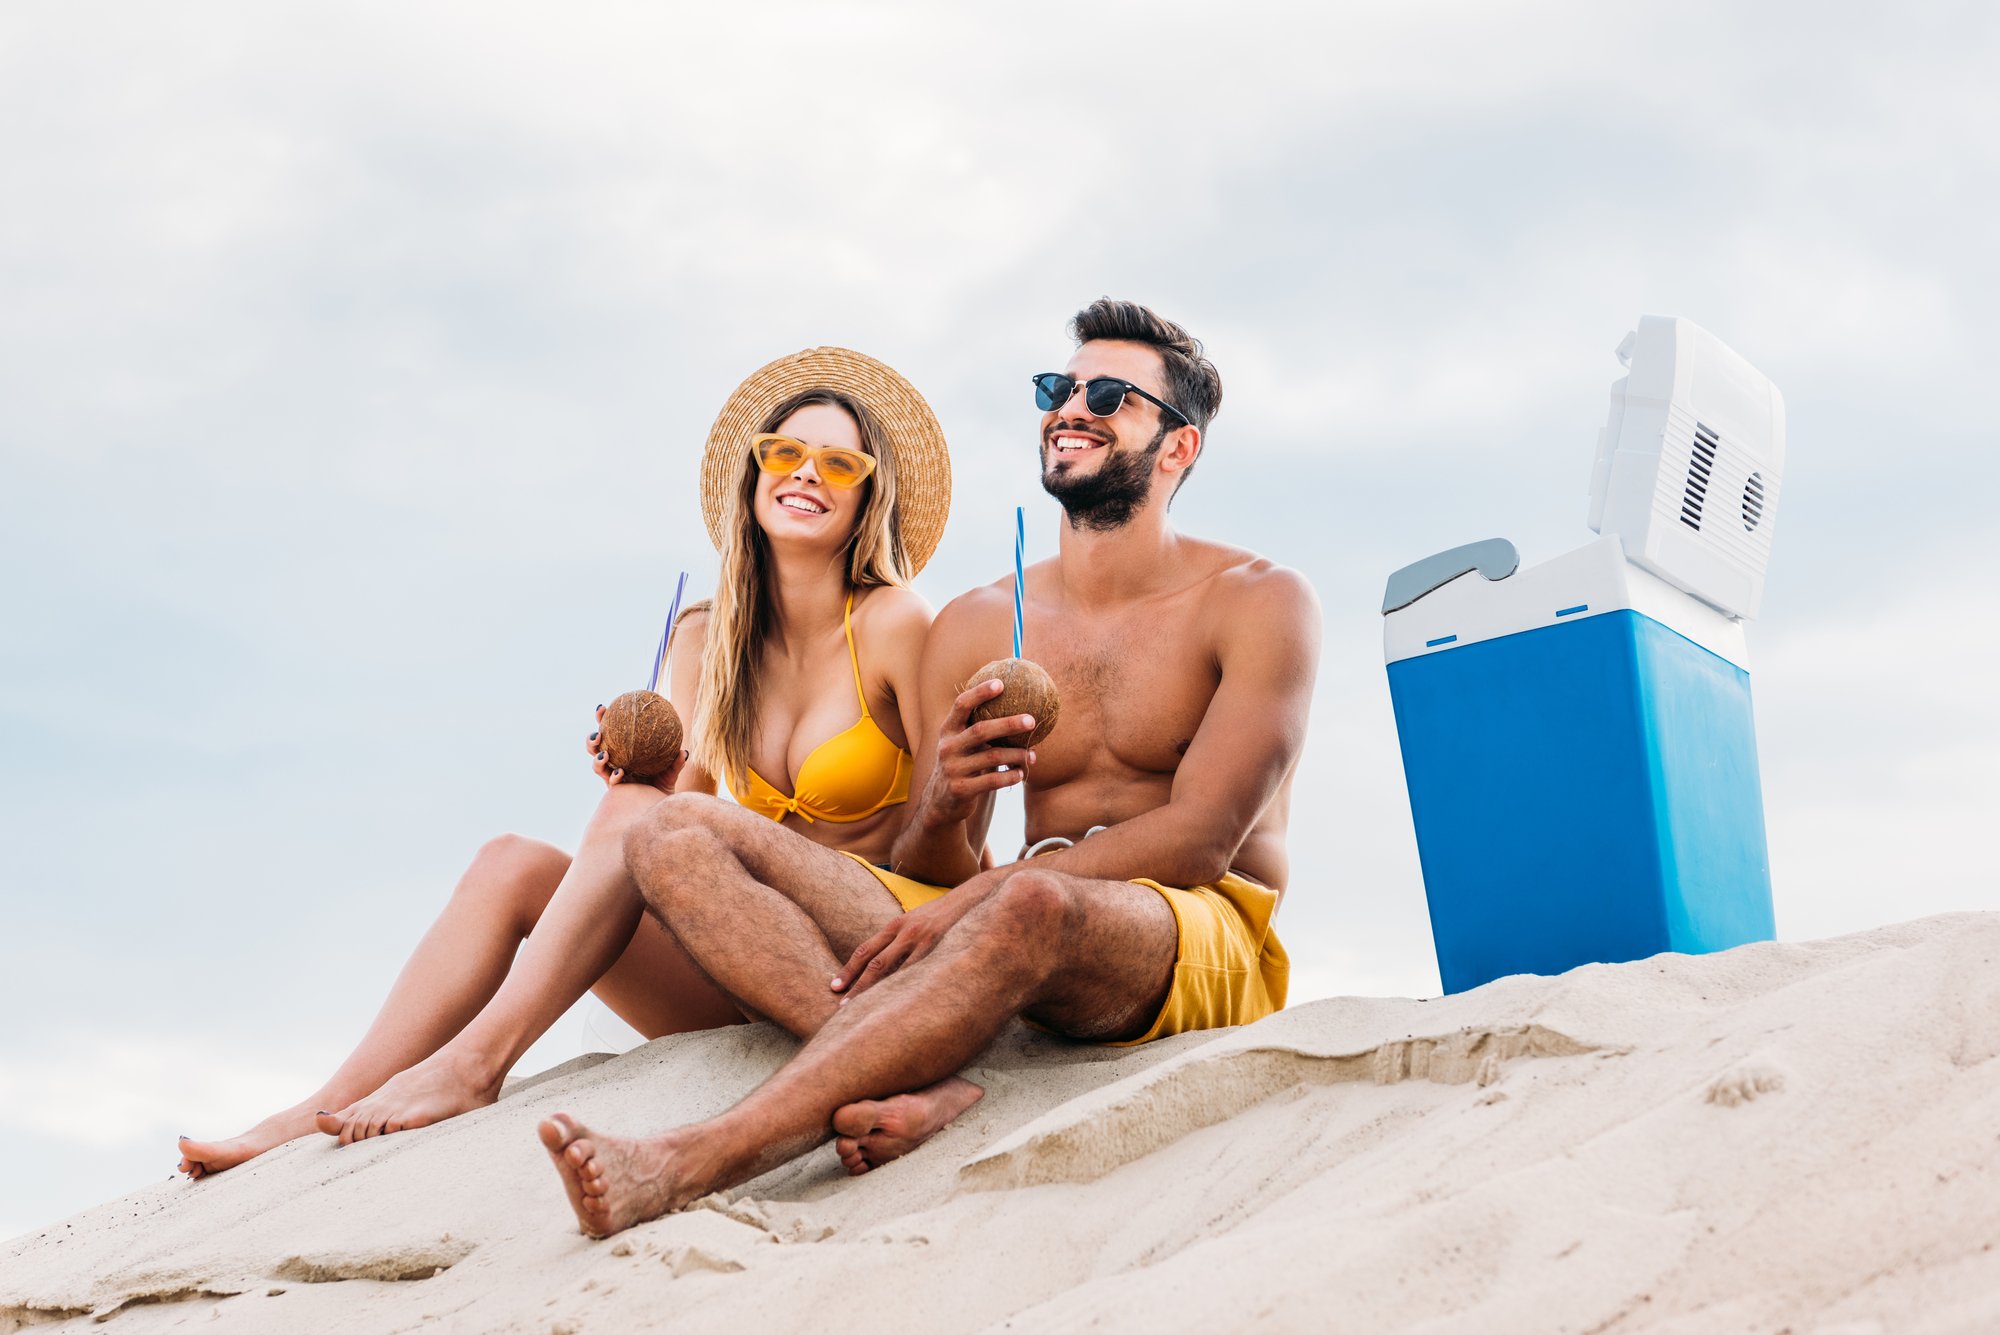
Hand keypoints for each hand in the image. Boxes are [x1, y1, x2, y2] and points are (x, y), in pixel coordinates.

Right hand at [585, 704, 685, 792]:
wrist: (660, 808)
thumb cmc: (663, 785)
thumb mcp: (670, 772)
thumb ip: (675, 763)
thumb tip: (684, 752)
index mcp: (623, 752)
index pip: (610, 733)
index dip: (602, 720)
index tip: (603, 707)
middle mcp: (614, 763)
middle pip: (595, 749)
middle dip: (591, 740)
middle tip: (598, 733)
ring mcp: (611, 777)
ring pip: (596, 766)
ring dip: (597, 759)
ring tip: (604, 755)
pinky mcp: (614, 791)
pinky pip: (610, 782)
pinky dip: (614, 776)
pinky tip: (620, 773)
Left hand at [832, 889, 979, 1000]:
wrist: (973, 898)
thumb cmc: (944, 914)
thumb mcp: (918, 919)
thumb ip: (902, 938)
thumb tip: (887, 962)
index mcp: (896, 924)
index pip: (865, 949)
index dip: (849, 969)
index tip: (835, 987)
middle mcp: (904, 931)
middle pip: (874, 962)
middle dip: (856, 985)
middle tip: (841, 1006)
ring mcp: (921, 938)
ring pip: (892, 969)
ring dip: (876, 991)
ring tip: (865, 1012)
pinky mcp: (938, 946)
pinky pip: (918, 971)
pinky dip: (905, 988)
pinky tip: (898, 1004)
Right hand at [916, 678, 1038, 825]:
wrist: (941, 803)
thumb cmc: (962, 766)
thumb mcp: (962, 745)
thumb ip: (979, 729)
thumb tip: (1017, 706)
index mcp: (948, 730)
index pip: (961, 705)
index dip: (980, 692)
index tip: (1001, 683)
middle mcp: (947, 747)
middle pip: (981, 730)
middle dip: (1009, 723)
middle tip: (1032, 720)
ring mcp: (952, 769)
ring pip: (992, 757)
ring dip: (1017, 755)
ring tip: (1032, 755)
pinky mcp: (960, 789)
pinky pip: (992, 780)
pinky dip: (1010, 776)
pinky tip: (1021, 774)